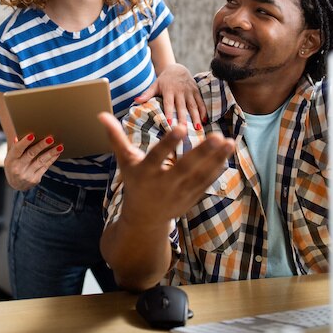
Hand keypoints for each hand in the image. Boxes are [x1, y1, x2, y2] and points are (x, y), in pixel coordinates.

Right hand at [3, 134, 62, 190]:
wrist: (16, 184)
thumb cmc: (14, 165)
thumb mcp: (10, 157)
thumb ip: (15, 146)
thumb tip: (18, 136)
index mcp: (10, 160)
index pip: (17, 149)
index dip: (24, 142)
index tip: (32, 135)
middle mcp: (18, 168)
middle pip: (31, 154)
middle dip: (41, 145)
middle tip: (50, 138)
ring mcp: (27, 175)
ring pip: (41, 161)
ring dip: (51, 153)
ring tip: (59, 146)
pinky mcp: (35, 179)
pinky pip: (45, 167)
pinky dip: (51, 159)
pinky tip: (57, 153)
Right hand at [98, 112, 233, 225]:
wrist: (144, 218)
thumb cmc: (135, 182)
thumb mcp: (125, 161)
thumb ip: (116, 138)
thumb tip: (101, 114)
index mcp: (146, 172)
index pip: (158, 156)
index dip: (169, 143)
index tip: (180, 127)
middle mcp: (164, 183)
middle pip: (185, 167)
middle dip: (202, 152)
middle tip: (218, 136)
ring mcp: (180, 192)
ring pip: (201, 175)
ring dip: (217, 159)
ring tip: (230, 141)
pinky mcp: (191, 197)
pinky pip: (206, 182)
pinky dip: (217, 169)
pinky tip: (227, 154)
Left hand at [133, 63, 206, 129]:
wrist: (177, 69)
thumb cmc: (164, 80)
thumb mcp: (155, 85)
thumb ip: (147, 94)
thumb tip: (135, 100)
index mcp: (168, 90)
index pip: (168, 103)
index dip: (168, 112)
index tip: (168, 123)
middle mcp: (180, 91)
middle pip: (182, 106)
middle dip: (183, 118)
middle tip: (184, 130)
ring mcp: (189, 91)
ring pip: (193, 105)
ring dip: (196, 116)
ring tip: (198, 128)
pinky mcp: (196, 91)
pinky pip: (201, 102)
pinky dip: (203, 110)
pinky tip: (205, 120)